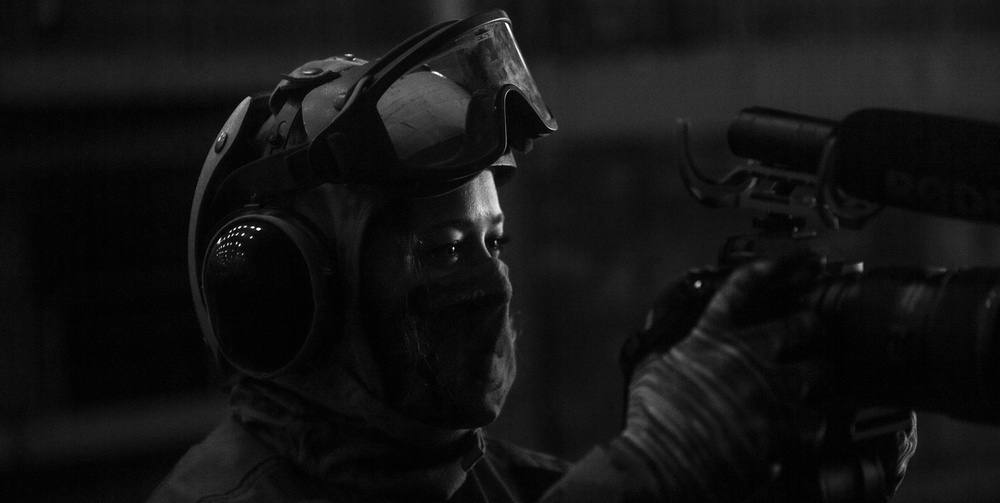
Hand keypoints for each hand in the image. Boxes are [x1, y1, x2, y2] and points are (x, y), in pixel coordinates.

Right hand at [614, 256, 825, 501]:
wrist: (665, 466)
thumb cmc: (652, 421)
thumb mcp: (650, 370)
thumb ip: (665, 345)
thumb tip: (660, 334)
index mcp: (712, 337)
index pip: (744, 288)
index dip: (772, 269)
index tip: (793, 264)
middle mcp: (749, 357)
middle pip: (801, 325)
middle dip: (810, 325)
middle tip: (810, 331)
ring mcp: (773, 392)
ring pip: (819, 371)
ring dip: (817, 374)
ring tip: (813, 380)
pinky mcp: (787, 429)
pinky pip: (816, 421)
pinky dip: (811, 424)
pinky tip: (803, 427)